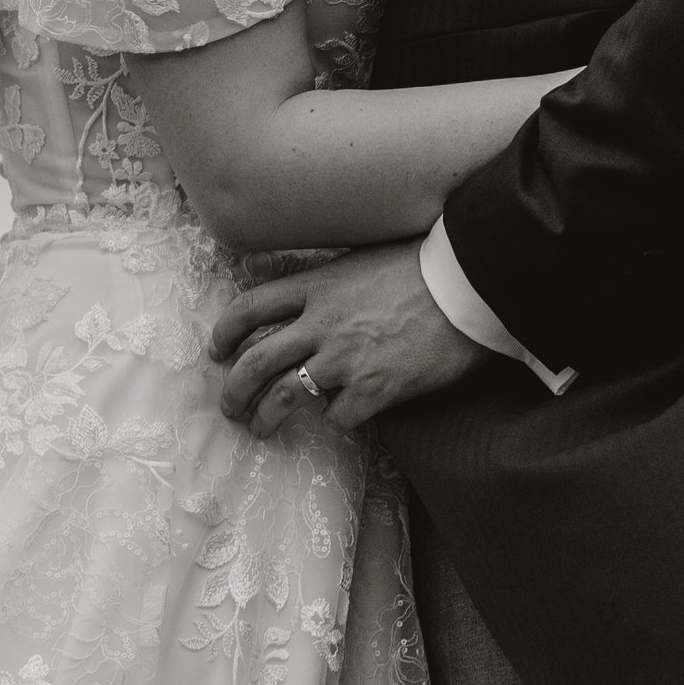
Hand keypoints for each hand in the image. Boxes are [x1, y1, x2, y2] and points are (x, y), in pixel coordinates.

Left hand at [210, 243, 484, 435]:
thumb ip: (309, 268)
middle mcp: (322, 323)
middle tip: (229, 405)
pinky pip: (336, 417)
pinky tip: (338, 419)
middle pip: (256, 361)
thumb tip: (258, 266)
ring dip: (264, 417)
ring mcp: (346, 358)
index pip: (250, 308)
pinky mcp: (375, 389)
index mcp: (317, 286)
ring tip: (260, 428)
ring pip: (285, 396)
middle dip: (233, 389)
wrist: (467, 287)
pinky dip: (332, 421)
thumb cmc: (418, 267)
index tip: (216, 351)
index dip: (224, 332)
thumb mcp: (356, 256)